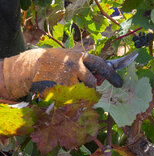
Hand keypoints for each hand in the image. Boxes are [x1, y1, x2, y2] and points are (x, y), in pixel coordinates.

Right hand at [2, 48, 122, 99]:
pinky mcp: (58, 89)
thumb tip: (101, 78)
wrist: (32, 64)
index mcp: (79, 56)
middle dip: (89, 87)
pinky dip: (66, 98)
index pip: (101, 65)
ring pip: (80, 92)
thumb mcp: (71, 58)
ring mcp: (66, 78)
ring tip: (63, 83)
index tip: (120, 83)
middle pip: (91, 83)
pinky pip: (69, 99)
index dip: (111, 74)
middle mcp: (74, 66)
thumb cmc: (56, 61)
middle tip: (79, 84)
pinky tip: (56, 88)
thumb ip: (86, 66)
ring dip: (76, 92)